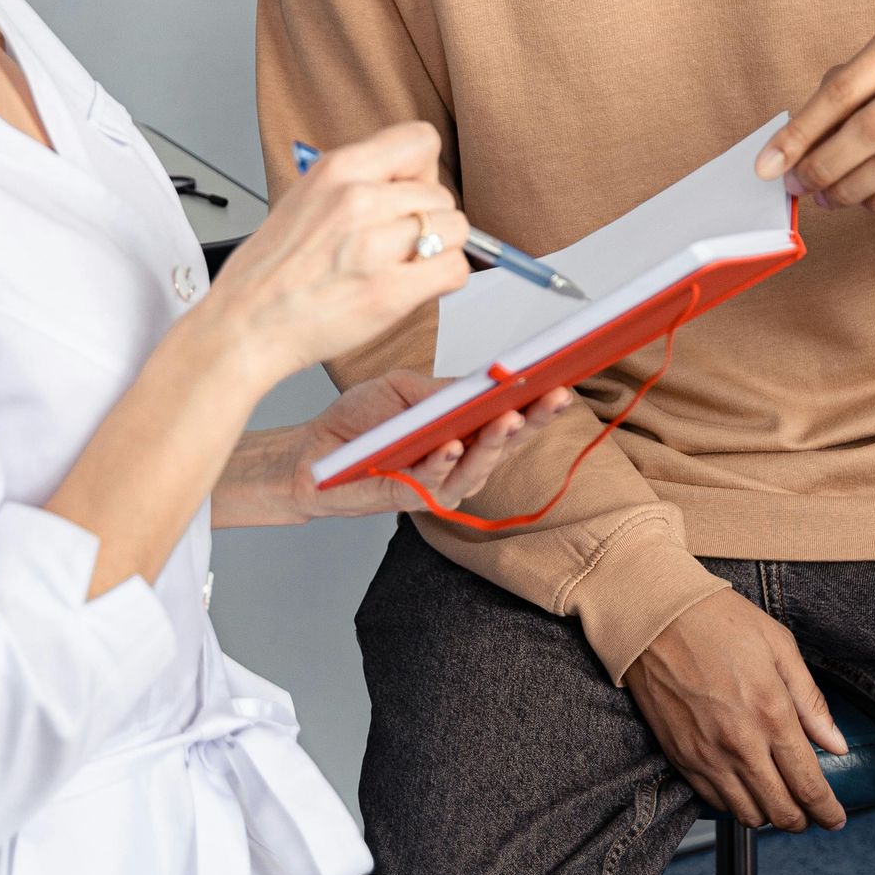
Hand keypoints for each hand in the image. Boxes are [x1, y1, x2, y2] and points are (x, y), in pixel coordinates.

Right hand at [194, 125, 469, 392]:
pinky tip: (414, 286)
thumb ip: (359, 181)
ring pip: (456, 229)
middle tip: (396, 243)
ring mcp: (373, 245)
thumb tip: (412, 180)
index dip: (423, 170)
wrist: (243, 325)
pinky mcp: (388, 291)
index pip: (421, 140)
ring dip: (439, 250)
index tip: (409, 193)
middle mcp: (356, 199)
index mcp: (337, 168)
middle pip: (442, 192)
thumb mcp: (306, 197)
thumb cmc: (269, 271)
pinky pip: (454, 270)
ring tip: (401, 265)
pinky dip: (443, 281)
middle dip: (428, 219)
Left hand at [268, 370, 575, 521]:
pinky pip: (431, 480)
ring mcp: (438, 484)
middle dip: (534, 419)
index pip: (513, 415)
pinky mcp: (408, 497)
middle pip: (508, 442)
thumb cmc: (360, 420)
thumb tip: (482, 382)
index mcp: (466, 431)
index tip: (564, 376)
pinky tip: (452, 444)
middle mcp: (461, 460)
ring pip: (477, 465)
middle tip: (554, 395)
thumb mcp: (406, 389)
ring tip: (509, 417)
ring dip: (495, 442)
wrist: (310, 451)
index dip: (540, 400)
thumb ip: (443, 390)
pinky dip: (443, 461)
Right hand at [625, 590, 850, 831]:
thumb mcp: (779, 647)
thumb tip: (837, 744)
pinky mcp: (680, 758)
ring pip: (747, 815)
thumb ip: (810, 702)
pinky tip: (744, 787)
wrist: (655, 618)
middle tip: (812, 813)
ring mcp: (707, 756)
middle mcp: (740, 745)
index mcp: (771, 715)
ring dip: (769, 815)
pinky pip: (714, 802)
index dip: (827, 811)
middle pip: (781, 811)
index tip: (836, 818)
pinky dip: (735, 804)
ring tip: (778, 800)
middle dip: (803, 820)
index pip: (808, 785)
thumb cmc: (718, 622)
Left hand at [755, 23, 874, 215]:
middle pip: (866, 131)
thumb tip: (791, 149)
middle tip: (799, 185)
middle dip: (822, 167)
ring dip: (849, 190)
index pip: (840, 90)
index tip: (768, 165)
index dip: (799, 132)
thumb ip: (839, 96)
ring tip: (829, 198)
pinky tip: (868, 201)